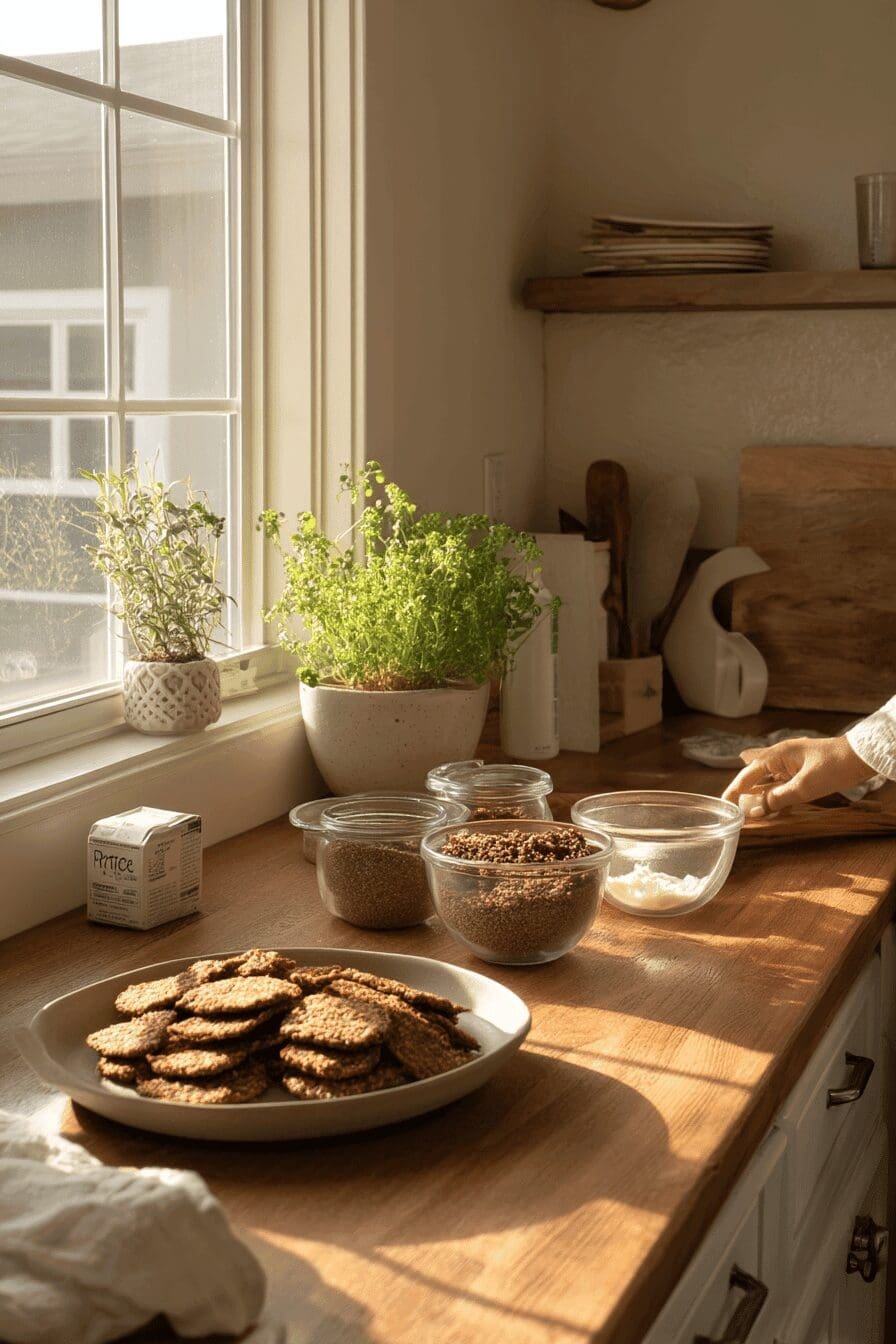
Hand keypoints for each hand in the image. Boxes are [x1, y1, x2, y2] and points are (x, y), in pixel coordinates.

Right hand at [722, 736, 876, 813]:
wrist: (862, 758)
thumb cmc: (835, 767)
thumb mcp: (804, 787)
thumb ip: (777, 798)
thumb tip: (756, 810)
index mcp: (777, 755)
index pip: (747, 774)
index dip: (735, 790)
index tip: (724, 804)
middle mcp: (781, 757)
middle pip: (755, 776)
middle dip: (745, 793)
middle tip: (736, 810)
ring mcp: (792, 763)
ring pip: (769, 781)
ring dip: (761, 796)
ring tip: (752, 813)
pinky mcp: (802, 771)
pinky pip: (782, 784)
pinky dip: (776, 795)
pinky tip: (775, 808)